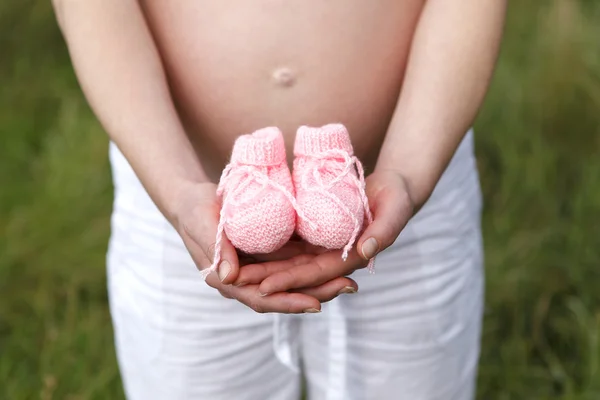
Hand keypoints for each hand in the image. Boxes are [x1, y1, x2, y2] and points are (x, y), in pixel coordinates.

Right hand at [172, 181, 355, 312]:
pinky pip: (295, 260)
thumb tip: (228, 277)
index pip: (263, 299)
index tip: (316, 304)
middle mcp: (249, 279)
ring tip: (352, 276)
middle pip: (286, 293)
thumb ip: (216, 248)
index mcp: (230, 281)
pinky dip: (315, 260)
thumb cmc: (194, 211)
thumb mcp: (202, 225)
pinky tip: (338, 255)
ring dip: (323, 279)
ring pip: (295, 279)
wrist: (194, 199)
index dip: (289, 303)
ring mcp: (261, 267)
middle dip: (318, 292)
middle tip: (349, 287)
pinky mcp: (270, 252)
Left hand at [233, 170, 414, 293]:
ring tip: (232, 271)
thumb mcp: (396, 208)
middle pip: (295, 272)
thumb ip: (384, 231)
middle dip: (265, 279)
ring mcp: (321, 247)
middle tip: (235, 282)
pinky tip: (244, 249)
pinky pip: (288, 245)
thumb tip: (365, 252)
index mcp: (350, 258)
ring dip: (261, 268)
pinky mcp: (314, 233)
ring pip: (287, 261)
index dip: (290, 281)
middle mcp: (332, 257)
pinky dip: (268, 249)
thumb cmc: (396, 197)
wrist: (392, 187)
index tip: (264, 286)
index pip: (315, 275)